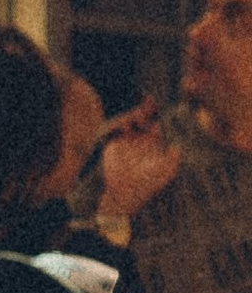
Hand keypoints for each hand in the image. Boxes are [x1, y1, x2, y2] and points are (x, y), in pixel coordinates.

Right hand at [99, 100, 180, 220]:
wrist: (126, 193)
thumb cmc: (148, 183)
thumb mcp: (166, 171)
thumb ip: (173, 158)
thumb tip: (178, 146)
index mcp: (152, 144)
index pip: (156, 124)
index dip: (158, 114)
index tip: (160, 105)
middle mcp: (139, 140)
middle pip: (143, 119)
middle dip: (145, 109)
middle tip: (150, 99)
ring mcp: (126, 142)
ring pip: (129, 122)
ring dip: (133, 116)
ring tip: (139, 116)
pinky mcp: (113, 144)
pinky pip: (115, 130)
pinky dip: (119, 125)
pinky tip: (126, 125)